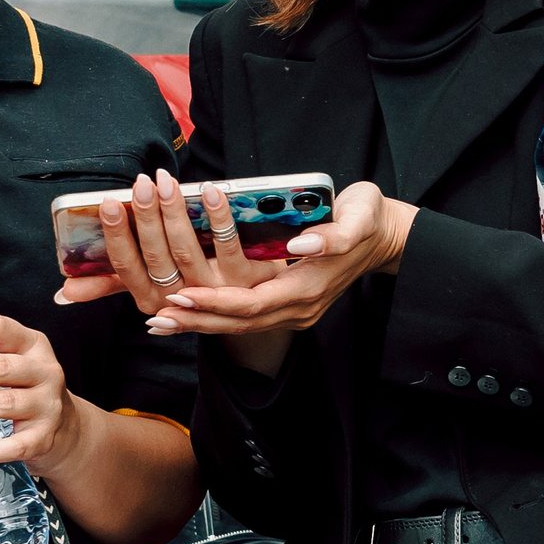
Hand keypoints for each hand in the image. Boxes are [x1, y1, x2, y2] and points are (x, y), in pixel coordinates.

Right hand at [58, 172, 282, 314]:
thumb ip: (110, 283)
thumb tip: (62, 294)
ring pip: (188, 250)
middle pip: (157, 257)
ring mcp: (215, 292)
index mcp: (151, 299)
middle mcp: (181, 301)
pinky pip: (229, 246)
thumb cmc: (193, 283)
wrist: (254, 298)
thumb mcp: (150, 286)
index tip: (109, 204)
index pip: (126, 268)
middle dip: (147, 218)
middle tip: (141, 183)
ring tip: (167, 182)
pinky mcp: (246, 281)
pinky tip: (210, 191)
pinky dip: (218, 216)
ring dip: (175, 213)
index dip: (116, 236)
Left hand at [148, 180, 412, 338]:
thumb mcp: (359, 217)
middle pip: (241, 323)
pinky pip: (246, 319)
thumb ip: (334, 234)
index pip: (255, 303)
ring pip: (240, 326)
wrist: (386, 238)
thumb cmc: (368, 219)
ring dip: (200, 325)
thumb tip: (301, 243)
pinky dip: (215, 318)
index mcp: (312, 287)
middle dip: (198, 321)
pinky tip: (189, 314)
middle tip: (157, 318)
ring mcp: (296, 311)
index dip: (217, 303)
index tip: (183, 296)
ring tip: (161, 322)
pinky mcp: (290, 306)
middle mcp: (301, 308)